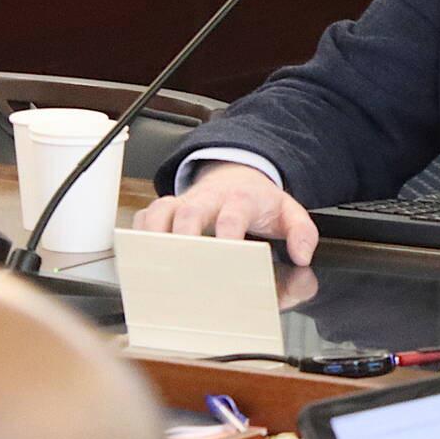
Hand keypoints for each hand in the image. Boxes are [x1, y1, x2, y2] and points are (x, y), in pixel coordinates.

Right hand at [131, 162, 319, 265]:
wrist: (237, 174)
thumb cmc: (259, 201)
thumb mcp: (289, 211)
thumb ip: (302, 232)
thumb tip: (302, 256)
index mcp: (240, 199)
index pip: (232, 213)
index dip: (227, 232)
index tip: (227, 251)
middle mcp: (207, 199)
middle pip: (188, 212)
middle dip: (182, 236)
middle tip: (180, 263)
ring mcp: (183, 203)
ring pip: (159, 212)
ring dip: (153, 236)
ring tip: (150, 264)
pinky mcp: (165, 210)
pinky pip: (144, 218)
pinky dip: (137, 236)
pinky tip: (136, 258)